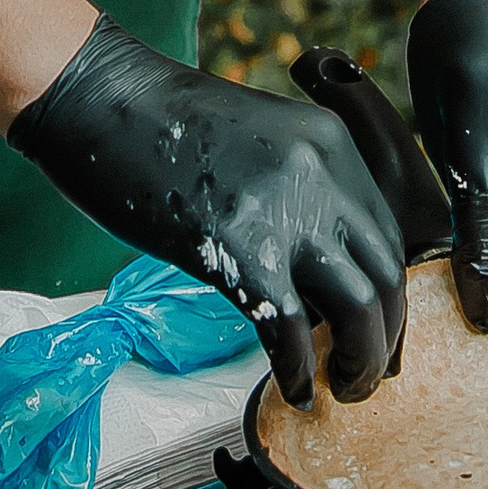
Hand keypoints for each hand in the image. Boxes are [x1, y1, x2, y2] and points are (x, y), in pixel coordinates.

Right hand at [8, 17, 407, 405]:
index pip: (386, 236)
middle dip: (385, 338)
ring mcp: (284, 210)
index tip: (379, 332)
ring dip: (357, 364)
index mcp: (329, 142)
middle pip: (386, 276)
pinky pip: (289, 329)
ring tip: (339, 390)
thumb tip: (314, 277)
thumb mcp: (255, 143)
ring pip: (358, 309)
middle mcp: (323, 173)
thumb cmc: (160, 124)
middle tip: (365, 376)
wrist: (98, 97)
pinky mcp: (240, 248)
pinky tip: (292, 390)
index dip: (389, 296)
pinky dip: (297, 372)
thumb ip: (296, 194)